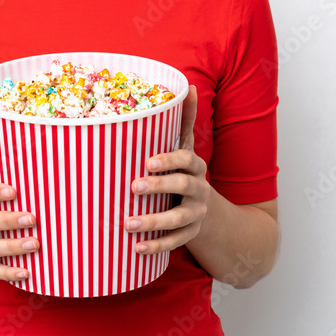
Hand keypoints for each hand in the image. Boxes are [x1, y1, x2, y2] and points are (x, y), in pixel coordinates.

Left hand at [124, 85, 209, 253]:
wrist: (208, 211)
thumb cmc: (184, 172)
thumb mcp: (185, 147)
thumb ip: (184, 120)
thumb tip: (190, 87)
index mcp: (194, 166)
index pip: (186, 159)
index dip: (169, 161)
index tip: (147, 161)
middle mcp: (198, 189)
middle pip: (181, 188)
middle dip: (158, 187)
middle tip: (133, 186)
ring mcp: (195, 215)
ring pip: (177, 220)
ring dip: (152, 222)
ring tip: (128, 224)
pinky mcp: (190, 235)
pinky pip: (174, 244)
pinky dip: (155, 247)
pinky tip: (136, 249)